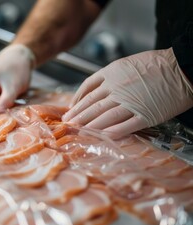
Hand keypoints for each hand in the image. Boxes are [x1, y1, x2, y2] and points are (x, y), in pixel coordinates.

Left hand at [62, 48, 192, 138]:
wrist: (182, 67)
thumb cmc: (155, 64)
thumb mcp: (126, 63)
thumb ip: (108, 76)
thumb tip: (91, 91)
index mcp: (112, 73)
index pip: (87, 90)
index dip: (76, 101)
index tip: (69, 109)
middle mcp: (118, 88)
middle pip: (92, 105)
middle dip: (77, 116)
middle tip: (67, 123)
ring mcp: (131, 102)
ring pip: (104, 116)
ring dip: (88, 126)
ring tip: (77, 131)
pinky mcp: (145, 115)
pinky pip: (125, 126)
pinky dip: (112, 132)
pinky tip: (101, 137)